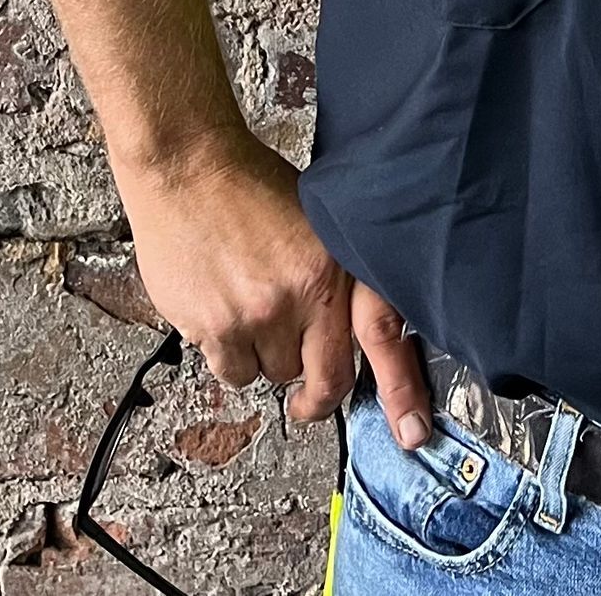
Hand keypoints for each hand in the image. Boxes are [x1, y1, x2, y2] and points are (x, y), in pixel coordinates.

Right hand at [113, 127, 434, 448]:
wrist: (188, 168)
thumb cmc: (251, 185)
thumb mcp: (318, 221)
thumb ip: (336, 275)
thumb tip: (352, 324)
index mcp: (337, 266)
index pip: (382, 338)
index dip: (400, 392)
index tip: (411, 432)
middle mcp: (302, 296)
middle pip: (323, 379)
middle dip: (316, 396)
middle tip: (307, 400)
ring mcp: (256, 315)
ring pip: (273, 375)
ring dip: (266, 356)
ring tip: (253, 311)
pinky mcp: (213, 328)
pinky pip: (232, 373)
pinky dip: (229, 354)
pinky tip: (224, 314)